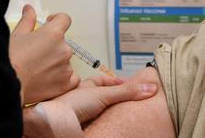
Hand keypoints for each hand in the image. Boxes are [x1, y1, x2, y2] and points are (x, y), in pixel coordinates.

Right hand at [9, 5, 79, 103]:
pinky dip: (63, 78)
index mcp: (53, 34)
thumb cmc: (8, 60)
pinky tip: (48, 79)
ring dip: (55, 63)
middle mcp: (63, 49)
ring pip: (65, 61)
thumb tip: (29, 9)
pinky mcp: (65, 84)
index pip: (65, 19)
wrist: (5, 86)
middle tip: (34, 54)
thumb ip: (27, 20)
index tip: (50, 24)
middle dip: (51, 46)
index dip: (57, 20)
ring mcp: (66, 67)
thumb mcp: (16, 35)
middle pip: (63, 43)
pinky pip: (72, 78)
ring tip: (36, 70)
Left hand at [22, 76, 157, 137]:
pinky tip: (102, 124)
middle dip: (112, 96)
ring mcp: (77, 111)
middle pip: (99, 94)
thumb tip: (150, 87)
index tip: (128, 84)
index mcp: (85, 86)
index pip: (102, 80)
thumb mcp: (103, 95)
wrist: (53, 122)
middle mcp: (80, 97)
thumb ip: (126, 92)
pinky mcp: (76, 124)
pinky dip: (98, 121)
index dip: (115, 81)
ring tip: (117, 113)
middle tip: (126, 99)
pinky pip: (91, 121)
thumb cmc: (69, 105)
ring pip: (94, 108)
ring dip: (103, 109)